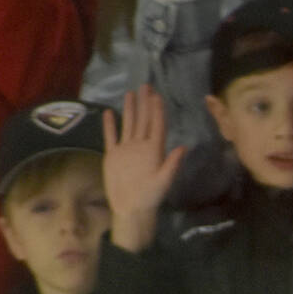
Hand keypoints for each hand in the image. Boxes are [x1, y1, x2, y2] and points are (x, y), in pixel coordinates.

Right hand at [103, 84, 185, 251]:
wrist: (130, 207)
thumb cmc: (150, 197)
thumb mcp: (163, 181)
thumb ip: (172, 164)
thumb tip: (183, 147)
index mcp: (154, 150)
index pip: (157, 126)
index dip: (157, 111)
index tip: (158, 96)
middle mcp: (141, 146)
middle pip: (143, 120)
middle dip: (145, 103)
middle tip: (146, 86)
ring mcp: (126, 149)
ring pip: (129, 124)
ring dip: (130, 109)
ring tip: (131, 93)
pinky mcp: (113, 155)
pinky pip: (111, 137)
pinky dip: (110, 125)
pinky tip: (109, 113)